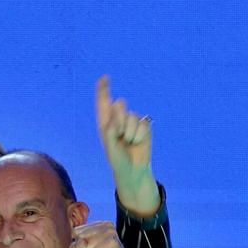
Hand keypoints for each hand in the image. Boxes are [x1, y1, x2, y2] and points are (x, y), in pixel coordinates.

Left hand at [96, 75, 159, 217]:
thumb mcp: (110, 146)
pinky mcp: (144, 126)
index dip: (104, 89)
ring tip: (129, 143)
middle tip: (120, 137)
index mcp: (105, 123)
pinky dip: (140, 135)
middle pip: (120, 104)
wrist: (134, 170)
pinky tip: (138, 142)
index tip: (104, 77)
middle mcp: (118, 119)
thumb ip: (111, 129)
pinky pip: (143, 123)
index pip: (104, 102)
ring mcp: (132, 122)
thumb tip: (118, 114)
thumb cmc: (118, 159)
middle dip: (120, 120)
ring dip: (130, 132)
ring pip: (132, 116)